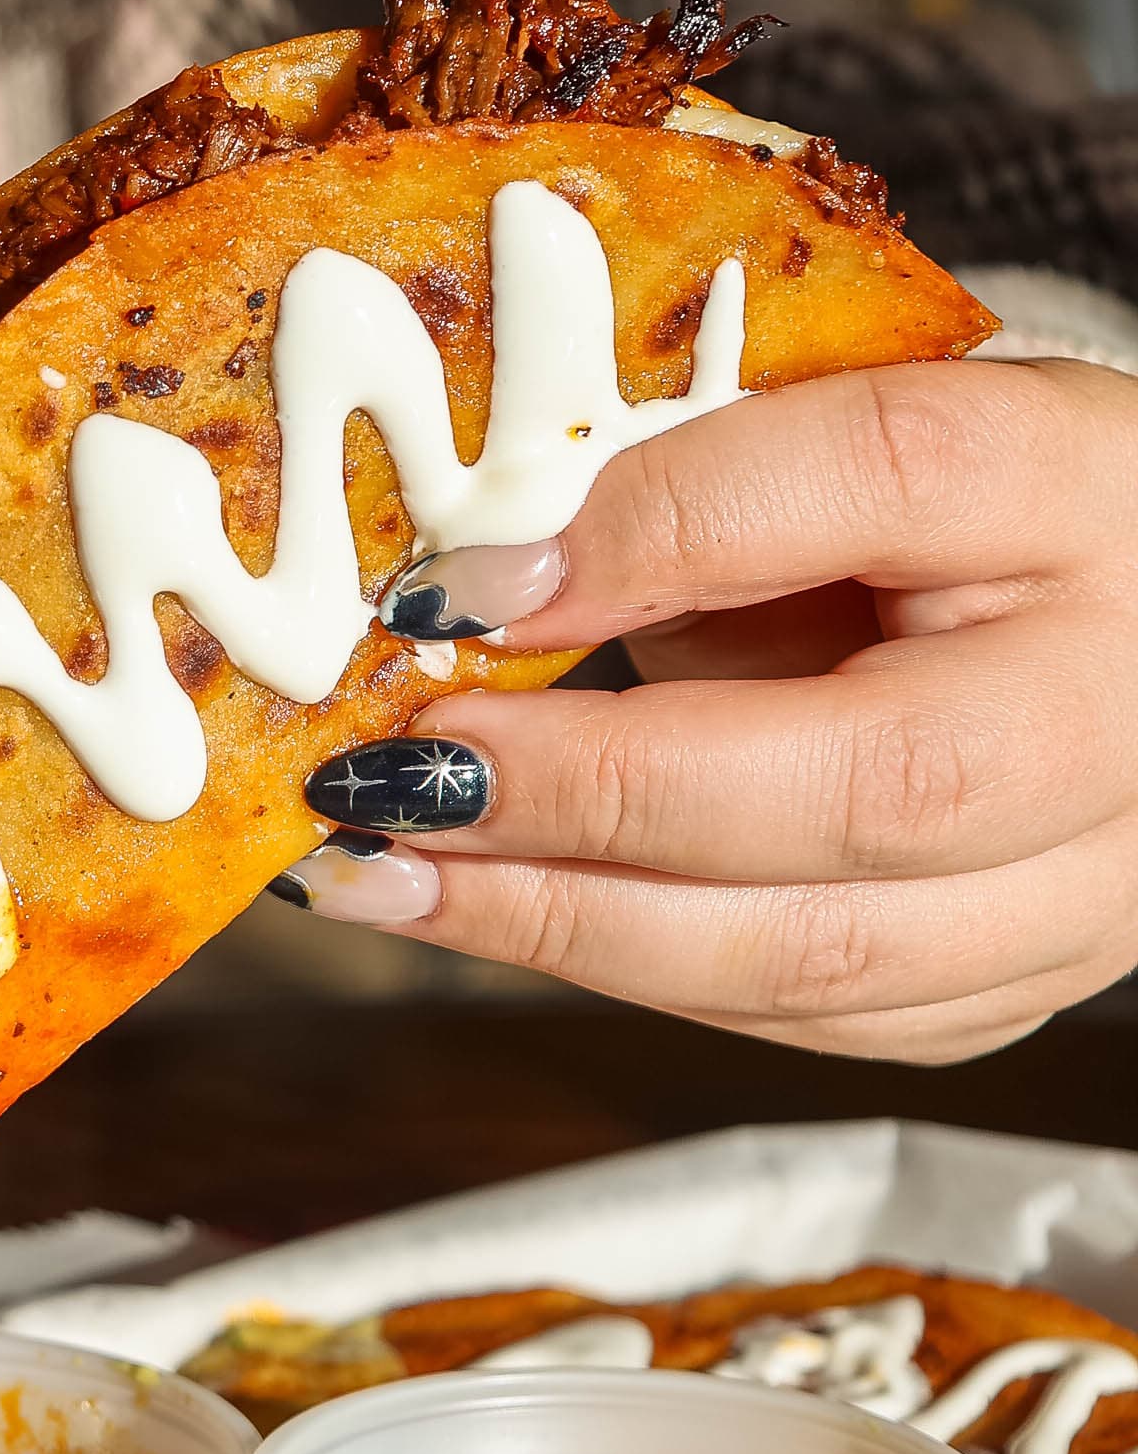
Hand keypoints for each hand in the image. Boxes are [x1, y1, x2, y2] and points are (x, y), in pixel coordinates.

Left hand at [276, 357, 1137, 1061]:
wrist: (1108, 621)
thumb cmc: (948, 509)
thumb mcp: (828, 435)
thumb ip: (687, 488)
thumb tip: (476, 592)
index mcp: (1070, 494)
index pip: (883, 477)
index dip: (656, 535)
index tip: (454, 586)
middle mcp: (1105, 713)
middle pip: (864, 787)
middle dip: (585, 803)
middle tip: (387, 783)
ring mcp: (1081, 885)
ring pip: (823, 953)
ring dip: (568, 923)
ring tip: (387, 876)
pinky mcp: (1010, 990)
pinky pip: (809, 1017)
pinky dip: (633, 972)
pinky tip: (500, 919)